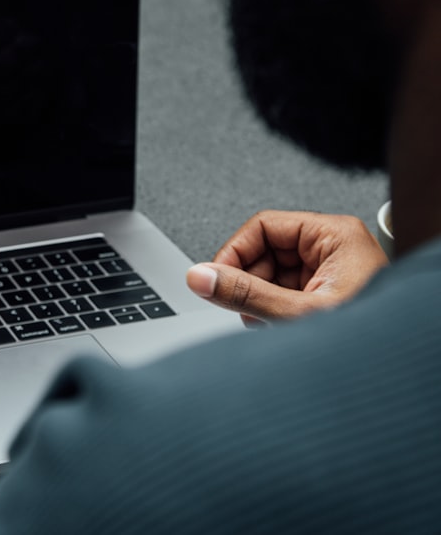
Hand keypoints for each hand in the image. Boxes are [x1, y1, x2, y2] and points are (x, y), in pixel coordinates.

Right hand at [186, 210, 388, 325]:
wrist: (400, 376)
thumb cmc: (371, 339)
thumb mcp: (298, 313)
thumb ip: (245, 294)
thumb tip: (202, 277)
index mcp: (333, 235)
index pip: (263, 226)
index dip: (234, 252)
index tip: (214, 277)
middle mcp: (331, 248)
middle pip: (264, 251)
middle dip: (248, 282)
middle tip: (243, 307)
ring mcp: (329, 272)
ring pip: (271, 274)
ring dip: (258, 299)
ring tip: (267, 322)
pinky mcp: (325, 293)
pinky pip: (283, 292)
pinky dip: (271, 310)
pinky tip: (278, 326)